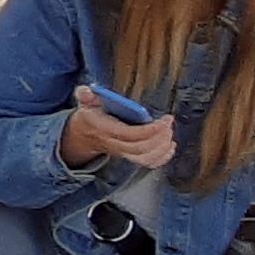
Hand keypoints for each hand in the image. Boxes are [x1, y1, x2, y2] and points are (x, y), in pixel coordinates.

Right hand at [62, 87, 178, 170]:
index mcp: (105, 129)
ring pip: (145, 158)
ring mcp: (122, 152)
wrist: (85, 134)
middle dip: (159, 138)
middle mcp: (114, 144)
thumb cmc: (90, 115)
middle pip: (140, 148)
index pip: (130, 134)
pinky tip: (170, 147)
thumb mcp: (85, 102)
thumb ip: (84, 94)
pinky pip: (148, 163)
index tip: (165, 120)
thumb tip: (87, 91)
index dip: (151, 129)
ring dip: (162, 148)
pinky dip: (162, 158)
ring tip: (169, 133)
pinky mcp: (130, 156)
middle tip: (168, 125)